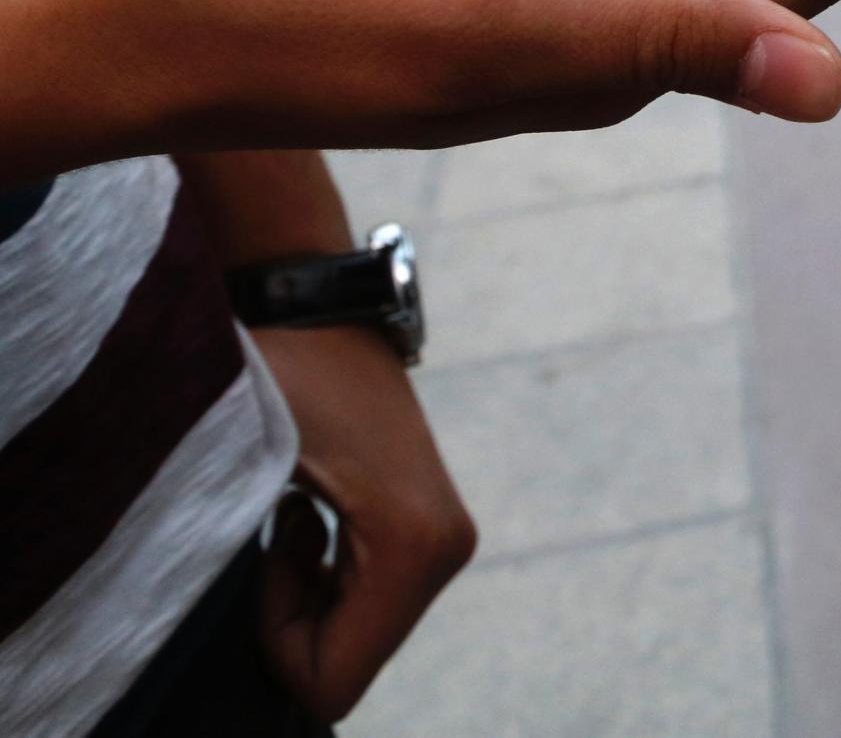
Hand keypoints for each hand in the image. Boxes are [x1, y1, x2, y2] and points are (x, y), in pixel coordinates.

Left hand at [255, 326, 473, 721]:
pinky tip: (309, 513)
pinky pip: (367, 605)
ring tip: (287, 516)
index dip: (273, 644)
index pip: (331, 685)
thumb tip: (247, 661)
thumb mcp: (243, 474)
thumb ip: (244, 574)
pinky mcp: (431, 528)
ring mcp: (445, 539)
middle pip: (345, 664)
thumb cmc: (271, 378)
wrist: (315, 304)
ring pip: (355, 637)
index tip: (259, 557)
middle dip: (288, 621)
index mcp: (414, 545)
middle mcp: (447, 549)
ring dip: (302, 597)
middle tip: (270, 530)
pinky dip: (322, 581)